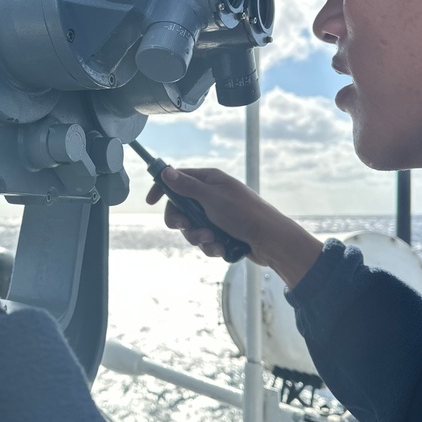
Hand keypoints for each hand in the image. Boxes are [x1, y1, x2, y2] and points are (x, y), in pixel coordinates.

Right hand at [145, 167, 322, 286]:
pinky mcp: (222, 233)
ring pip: (192, 228)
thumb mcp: (212, 198)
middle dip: (182, 222)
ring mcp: (217, 215)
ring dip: (199, 237)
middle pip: (181, 208)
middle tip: (186, 226)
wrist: (271, 241)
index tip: (151, 201)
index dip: (163, 189)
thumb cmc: (245, 214)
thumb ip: (187, 187)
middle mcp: (212, 196)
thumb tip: (166, 172)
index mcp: (210, 181)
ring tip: (213, 240)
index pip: (178, 179)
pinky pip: (205, 241)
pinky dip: (211, 246)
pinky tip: (223, 248)